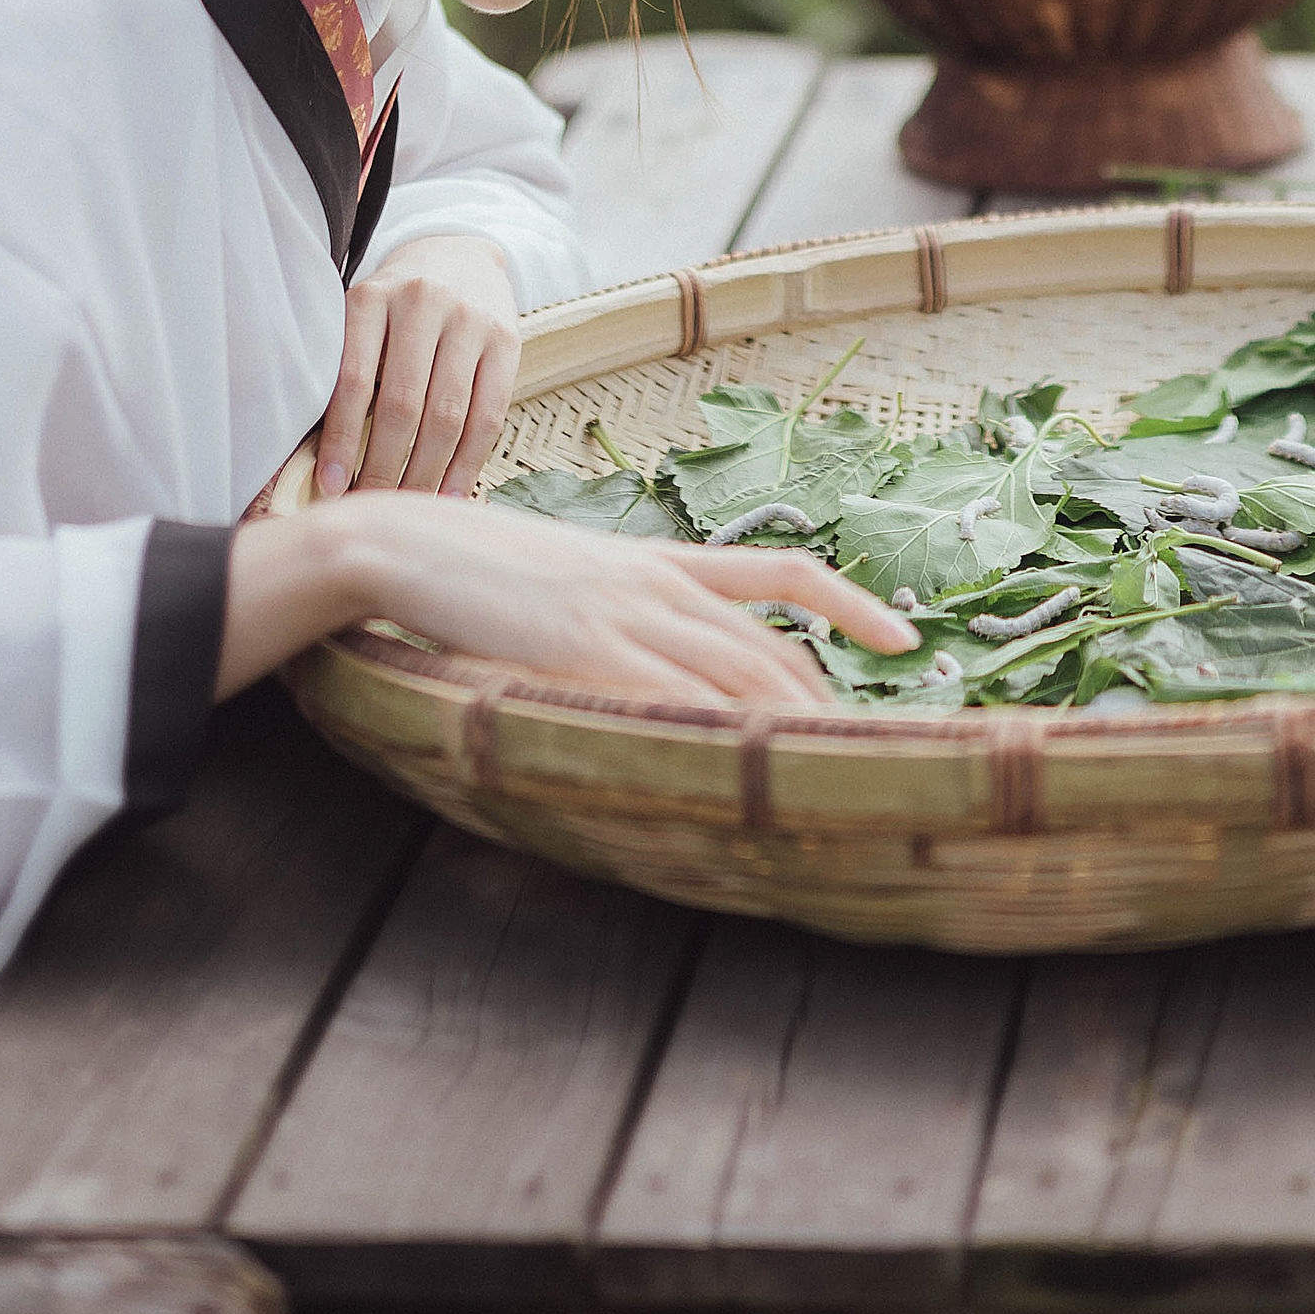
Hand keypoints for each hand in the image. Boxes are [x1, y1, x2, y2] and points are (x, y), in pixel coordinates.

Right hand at [218, 490, 921, 713]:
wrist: (408, 542)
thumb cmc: (484, 566)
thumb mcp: (575, 573)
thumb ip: (627, 605)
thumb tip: (663, 650)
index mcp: (660, 559)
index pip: (784, 568)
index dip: (853, 601)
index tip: (906, 637)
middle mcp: (657, 583)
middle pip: (772, 646)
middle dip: (831, 702)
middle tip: (880, 749)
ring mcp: (621, 614)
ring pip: (735, 673)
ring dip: (789, 727)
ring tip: (838, 771)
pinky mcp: (579, 647)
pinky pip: (663, 695)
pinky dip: (708, 731)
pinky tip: (738, 768)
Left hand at [318, 232, 520, 499]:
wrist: (460, 254)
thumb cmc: (395, 306)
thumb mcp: (363, 316)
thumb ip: (347, 370)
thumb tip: (323, 463)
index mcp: (373, 296)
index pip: (355, 380)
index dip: (342, 441)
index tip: (330, 488)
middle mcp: (423, 301)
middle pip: (404, 404)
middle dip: (383, 468)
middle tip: (368, 508)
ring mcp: (470, 319)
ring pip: (448, 416)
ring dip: (425, 473)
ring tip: (406, 508)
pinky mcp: (508, 338)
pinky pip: (489, 415)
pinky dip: (468, 464)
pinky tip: (449, 494)